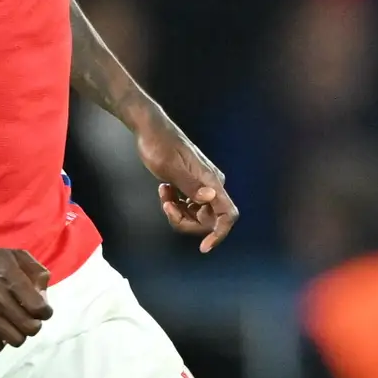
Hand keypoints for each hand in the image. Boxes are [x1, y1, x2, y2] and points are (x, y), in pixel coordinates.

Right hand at [0, 246, 51, 354]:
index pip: (39, 308)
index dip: (45, 312)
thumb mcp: (14, 256)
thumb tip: (45, 296)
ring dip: (18, 334)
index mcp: (10, 276)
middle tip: (26, 318)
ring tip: (12, 325)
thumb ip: (36, 272)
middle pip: (30, 328)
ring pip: (15, 340)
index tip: (40, 310)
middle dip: (34, 324)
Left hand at [139, 124, 237, 253]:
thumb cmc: (159, 146)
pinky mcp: (192, 185)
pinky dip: (176, 204)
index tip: (204, 248)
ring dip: (178, 211)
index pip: (227, 214)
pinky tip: (165, 189)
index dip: (219, 234)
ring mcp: (202, 186)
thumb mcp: (170, 168)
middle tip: (166, 206)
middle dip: (185, 220)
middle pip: (208, 220)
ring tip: (164, 193)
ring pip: (196, 215)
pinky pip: (188, 206)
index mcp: (211, 181)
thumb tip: (211, 197)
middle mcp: (211, 185)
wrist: (150, 129)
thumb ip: (191, 185)